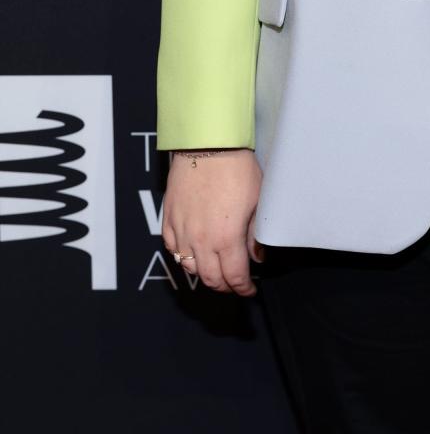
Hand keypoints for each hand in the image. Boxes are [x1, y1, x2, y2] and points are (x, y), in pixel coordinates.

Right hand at [161, 149, 264, 295]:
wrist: (207, 145)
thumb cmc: (236, 168)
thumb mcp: (256, 202)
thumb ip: (254, 234)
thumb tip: (256, 255)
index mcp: (226, 239)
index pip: (234, 277)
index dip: (243, 288)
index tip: (249, 289)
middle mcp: (201, 241)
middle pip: (210, 279)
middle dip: (225, 286)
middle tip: (235, 283)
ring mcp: (181, 231)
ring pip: (189, 267)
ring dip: (204, 274)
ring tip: (216, 270)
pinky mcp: (168, 219)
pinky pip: (172, 248)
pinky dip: (183, 256)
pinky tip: (193, 252)